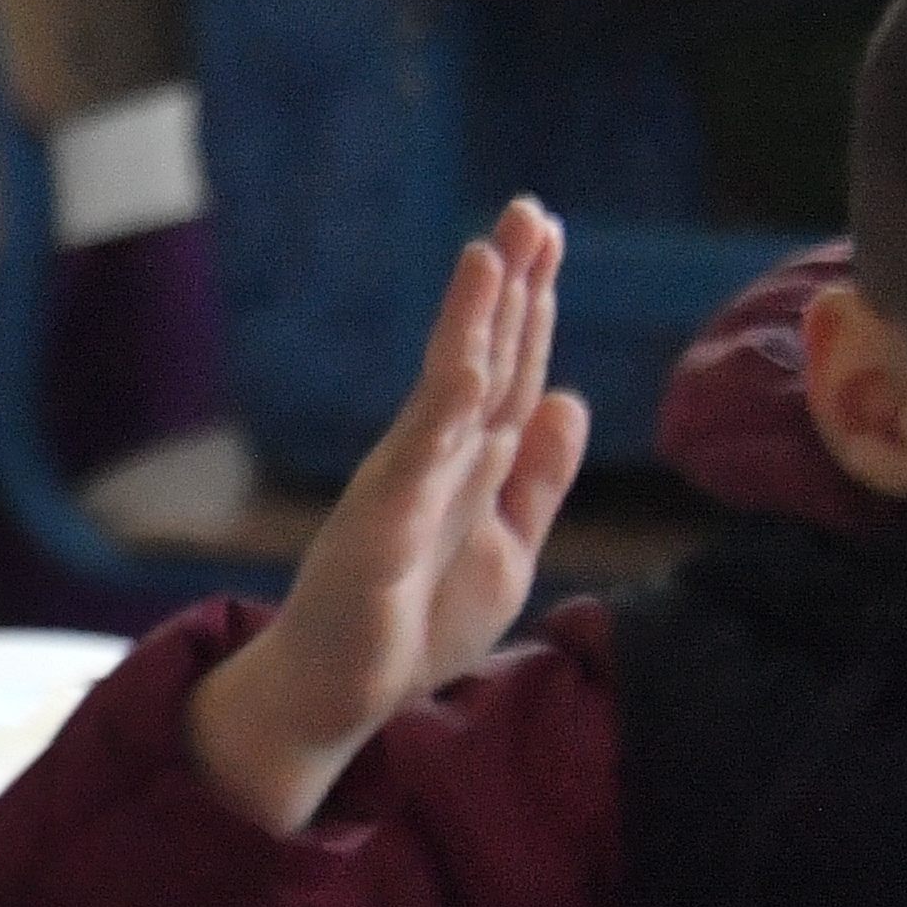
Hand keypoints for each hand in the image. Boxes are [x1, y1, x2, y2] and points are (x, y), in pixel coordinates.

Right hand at [188, 199, 583, 836]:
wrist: (337, 697)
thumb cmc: (412, 627)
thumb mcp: (506, 551)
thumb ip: (539, 480)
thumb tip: (569, 394)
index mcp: (465, 465)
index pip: (507, 369)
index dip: (529, 304)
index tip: (546, 233)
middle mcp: (430, 462)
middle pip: (481, 360)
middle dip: (507, 286)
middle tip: (529, 209)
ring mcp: (401, 490)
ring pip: (446, 392)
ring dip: (471, 324)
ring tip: (493, 255)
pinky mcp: (377, 530)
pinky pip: (416, 463)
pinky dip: (442, 411)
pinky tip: (467, 364)